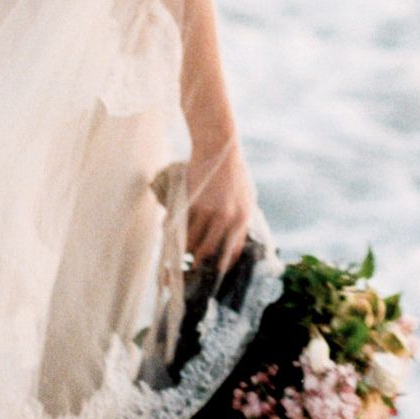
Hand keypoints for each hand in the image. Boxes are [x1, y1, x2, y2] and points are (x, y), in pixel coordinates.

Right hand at [182, 154, 255, 277]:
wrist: (218, 148)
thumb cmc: (234, 172)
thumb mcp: (247, 197)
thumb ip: (241, 219)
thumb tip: (233, 240)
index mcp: (243, 218)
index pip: (232, 252)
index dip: (222, 264)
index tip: (214, 269)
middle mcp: (227, 218)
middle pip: (209, 251)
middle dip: (199, 262)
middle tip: (193, 265)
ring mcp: (208, 211)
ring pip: (191, 241)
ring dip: (185, 249)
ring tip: (182, 250)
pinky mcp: (192, 202)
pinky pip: (181, 226)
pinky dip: (175, 232)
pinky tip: (172, 233)